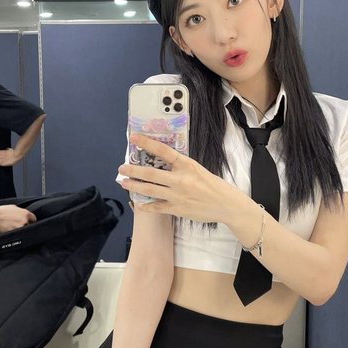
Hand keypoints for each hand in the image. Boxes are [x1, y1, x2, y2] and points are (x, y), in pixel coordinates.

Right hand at [0, 205, 35, 231]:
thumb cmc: (0, 211)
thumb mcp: (13, 207)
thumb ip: (20, 210)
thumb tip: (23, 212)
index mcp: (25, 213)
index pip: (34, 218)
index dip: (31, 221)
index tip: (29, 222)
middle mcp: (25, 220)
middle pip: (29, 225)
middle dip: (25, 225)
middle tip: (17, 224)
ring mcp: (21, 227)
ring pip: (23, 229)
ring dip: (20, 229)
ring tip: (12, 227)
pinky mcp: (16, 232)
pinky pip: (18, 234)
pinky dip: (15, 233)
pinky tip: (10, 230)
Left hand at [118, 133, 247, 222]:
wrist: (225, 205)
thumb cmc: (213, 185)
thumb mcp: (198, 169)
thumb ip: (181, 167)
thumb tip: (163, 163)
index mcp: (186, 165)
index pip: (163, 150)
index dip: (146, 143)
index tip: (134, 137)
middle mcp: (180, 179)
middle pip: (150, 173)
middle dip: (133, 170)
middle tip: (122, 168)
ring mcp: (177, 196)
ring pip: (150, 190)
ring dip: (134, 186)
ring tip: (124, 182)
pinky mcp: (177, 209)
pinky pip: (157, 207)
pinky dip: (145, 206)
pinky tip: (137, 204)